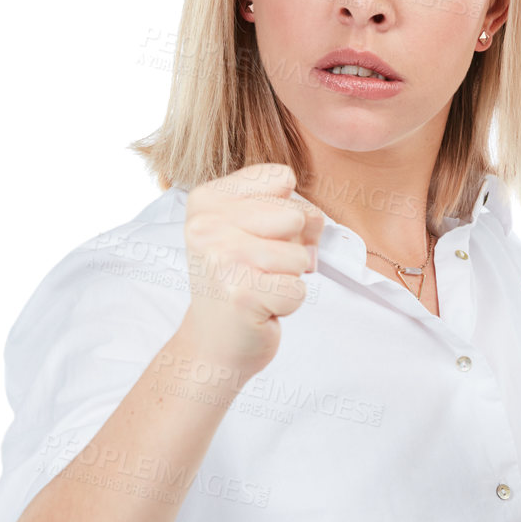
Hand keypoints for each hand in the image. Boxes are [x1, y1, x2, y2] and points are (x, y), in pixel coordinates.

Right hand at [182, 162, 325, 380]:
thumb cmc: (238, 281)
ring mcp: (222, 260)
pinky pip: (299, 289)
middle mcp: (207, 226)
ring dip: (289, 277)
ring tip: (260, 287)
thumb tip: (314, 217)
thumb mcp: (249, 228)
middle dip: (292, 246)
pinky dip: (289, 303)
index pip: (281, 179)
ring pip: (300, 255)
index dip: (285, 213)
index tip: (259, 238)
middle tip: (262, 269)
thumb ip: (284, 205)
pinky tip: (262, 307)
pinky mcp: (242, 295)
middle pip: (295, 216)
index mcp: (206, 200)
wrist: (214, 342)